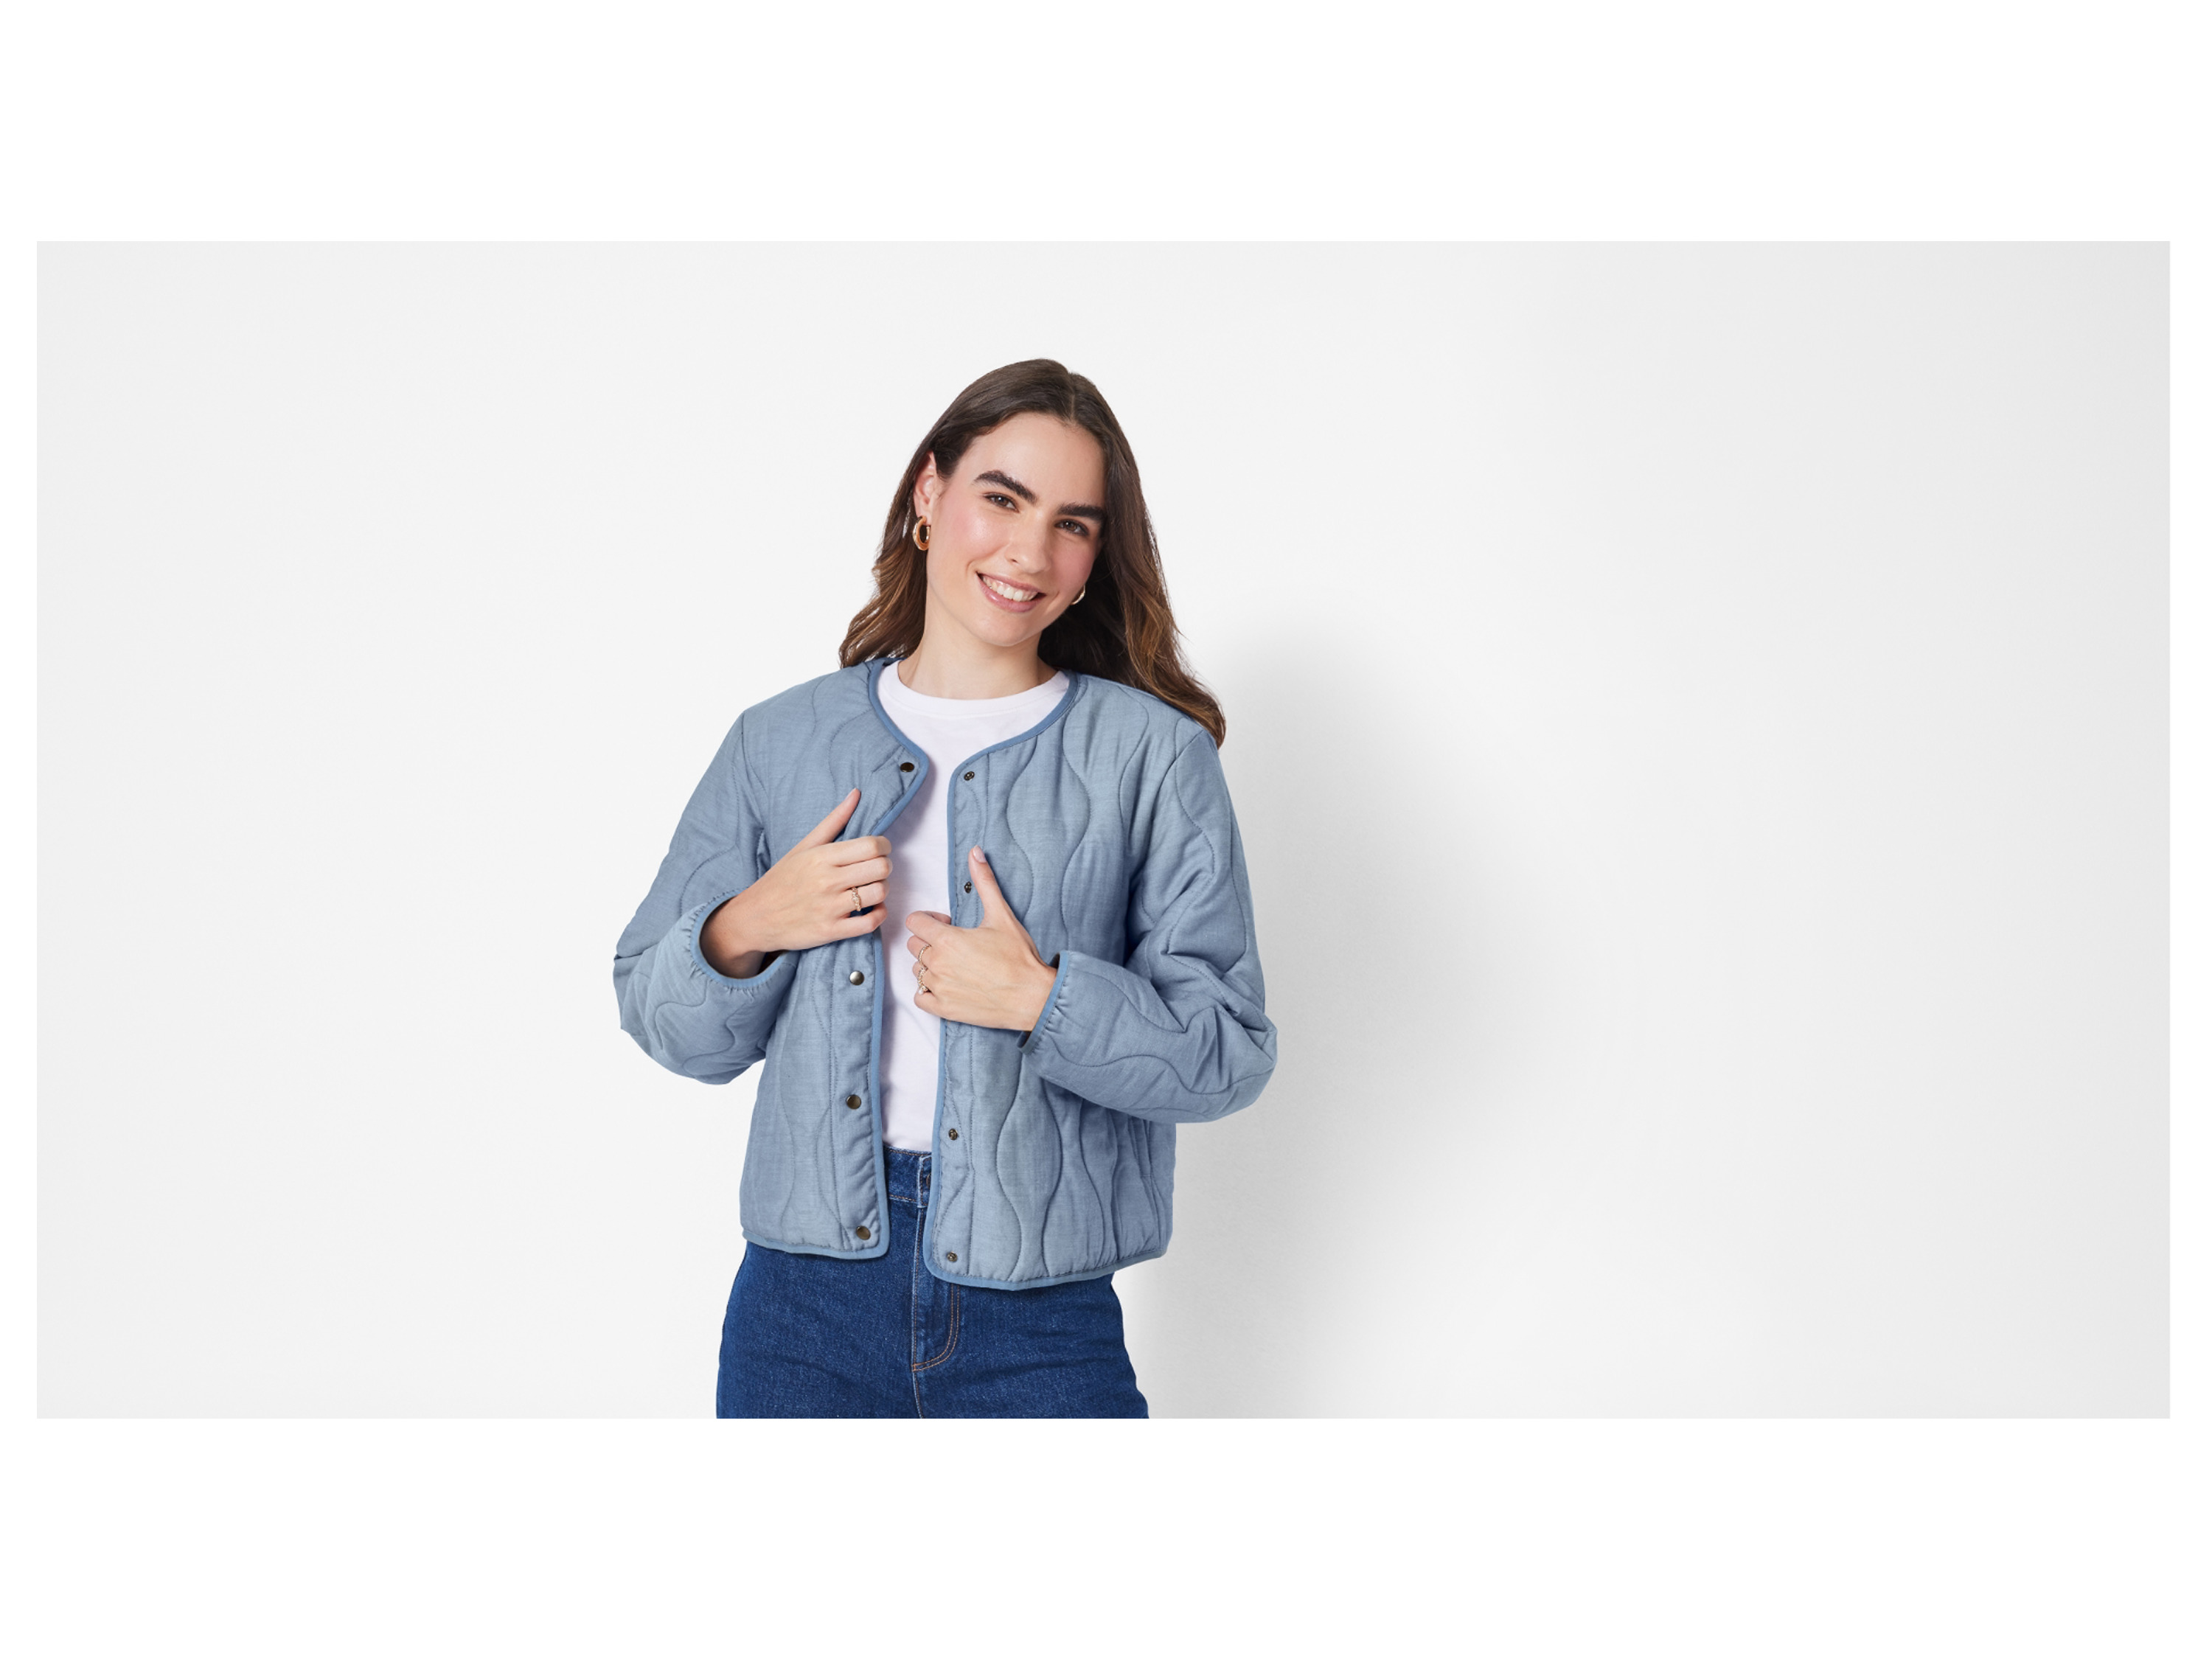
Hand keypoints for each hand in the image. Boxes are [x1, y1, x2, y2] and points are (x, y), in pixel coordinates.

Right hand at [701, 787, 889, 977]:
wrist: (755, 917)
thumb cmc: (782, 878)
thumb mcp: (804, 846)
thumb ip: (834, 821)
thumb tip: (856, 793)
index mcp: (822, 857)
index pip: (872, 845)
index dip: (884, 846)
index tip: (879, 850)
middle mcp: (827, 881)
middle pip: (881, 867)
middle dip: (885, 866)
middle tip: (875, 870)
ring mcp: (830, 907)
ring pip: (880, 893)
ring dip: (883, 890)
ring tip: (872, 888)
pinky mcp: (831, 931)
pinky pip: (871, 923)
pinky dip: (879, 915)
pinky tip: (872, 909)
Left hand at [905, 846, 1058, 1030]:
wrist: (1032, 996)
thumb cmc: (1019, 957)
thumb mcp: (1001, 915)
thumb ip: (984, 882)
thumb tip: (975, 852)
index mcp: (947, 939)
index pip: (914, 922)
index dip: (929, 919)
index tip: (947, 924)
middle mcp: (937, 964)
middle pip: (913, 945)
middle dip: (929, 941)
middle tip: (954, 944)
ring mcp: (938, 988)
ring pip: (916, 971)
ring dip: (930, 966)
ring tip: (954, 965)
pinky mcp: (943, 1009)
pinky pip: (918, 997)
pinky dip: (928, 992)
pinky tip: (947, 986)